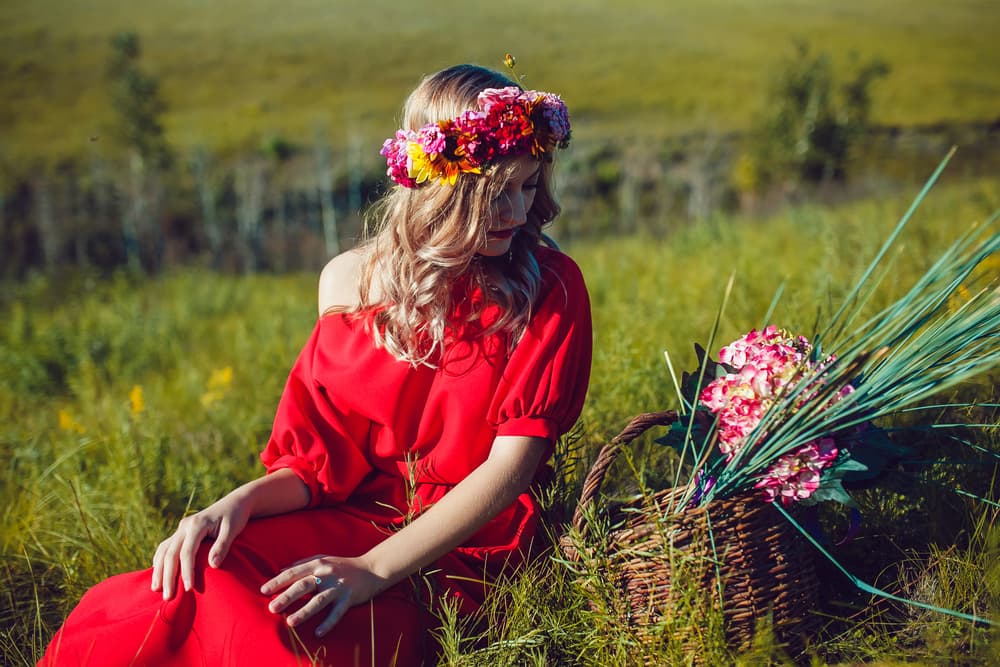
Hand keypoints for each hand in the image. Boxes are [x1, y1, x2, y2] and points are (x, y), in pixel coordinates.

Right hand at [150, 490, 251, 599]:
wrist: (235, 502)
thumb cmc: (235, 516)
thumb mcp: (233, 529)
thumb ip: (222, 546)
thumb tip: (213, 566)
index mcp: (196, 524)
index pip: (187, 552)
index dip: (186, 572)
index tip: (189, 589)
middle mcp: (184, 526)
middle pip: (170, 554)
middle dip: (167, 577)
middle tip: (168, 597)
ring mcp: (181, 528)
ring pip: (164, 551)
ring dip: (159, 570)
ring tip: (156, 590)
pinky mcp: (181, 532)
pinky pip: (165, 547)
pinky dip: (159, 561)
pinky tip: (157, 573)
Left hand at [261, 555, 384, 636]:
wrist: (372, 568)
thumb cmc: (343, 565)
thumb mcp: (323, 559)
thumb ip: (303, 564)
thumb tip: (281, 570)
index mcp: (318, 564)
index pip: (294, 572)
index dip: (278, 581)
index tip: (263, 590)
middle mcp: (327, 574)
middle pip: (303, 585)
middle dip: (287, 596)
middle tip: (272, 608)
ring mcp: (338, 587)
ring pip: (319, 600)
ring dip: (304, 611)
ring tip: (290, 622)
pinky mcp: (349, 598)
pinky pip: (337, 612)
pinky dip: (328, 623)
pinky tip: (318, 633)